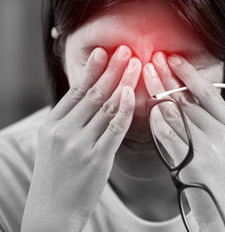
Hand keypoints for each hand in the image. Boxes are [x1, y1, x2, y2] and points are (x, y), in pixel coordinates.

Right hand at [21, 46, 141, 231]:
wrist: (52, 210)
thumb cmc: (57, 175)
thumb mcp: (54, 143)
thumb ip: (70, 120)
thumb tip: (90, 97)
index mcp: (52, 125)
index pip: (76, 91)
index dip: (92, 69)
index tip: (104, 51)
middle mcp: (65, 131)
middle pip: (93, 93)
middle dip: (112, 69)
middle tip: (126, 51)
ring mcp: (81, 144)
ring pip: (107, 106)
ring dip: (123, 83)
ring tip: (135, 65)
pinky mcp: (97, 158)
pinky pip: (115, 128)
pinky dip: (124, 109)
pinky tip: (132, 93)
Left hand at [143, 52, 224, 231]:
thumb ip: (211, 123)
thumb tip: (184, 100)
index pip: (208, 93)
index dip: (189, 73)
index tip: (174, 58)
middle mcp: (219, 135)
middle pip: (188, 99)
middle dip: (167, 77)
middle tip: (153, 59)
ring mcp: (205, 149)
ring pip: (175, 114)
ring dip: (158, 92)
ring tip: (145, 74)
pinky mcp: (189, 164)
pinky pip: (167, 136)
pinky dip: (155, 120)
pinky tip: (147, 108)